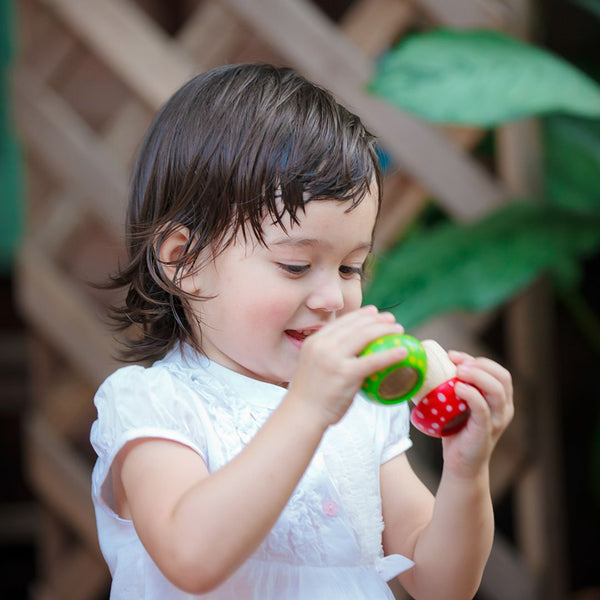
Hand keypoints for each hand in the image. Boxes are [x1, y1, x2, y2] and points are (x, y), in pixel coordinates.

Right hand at [286, 306, 406, 426]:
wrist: (302, 415)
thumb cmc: (310, 396)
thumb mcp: (314, 366)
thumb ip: (329, 356)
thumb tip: (353, 352)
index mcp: (315, 341)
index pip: (341, 322)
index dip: (360, 315)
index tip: (374, 312)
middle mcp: (323, 345)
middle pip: (355, 326)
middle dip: (376, 319)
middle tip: (391, 319)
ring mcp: (333, 359)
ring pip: (364, 337)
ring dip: (385, 331)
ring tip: (399, 331)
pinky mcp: (345, 374)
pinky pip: (372, 360)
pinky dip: (390, 354)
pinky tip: (402, 352)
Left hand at [440, 351, 513, 477]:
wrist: (460, 466)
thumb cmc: (456, 431)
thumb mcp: (458, 404)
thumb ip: (454, 386)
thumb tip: (430, 364)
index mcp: (500, 400)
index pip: (498, 371)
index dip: (478, 360)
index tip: (454, 356)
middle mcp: (504, 409)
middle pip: (502, 376)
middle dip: (479, 364)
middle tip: (456, 362)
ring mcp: (497, 420)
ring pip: (497, 390)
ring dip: (477, 375)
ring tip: (457, 372)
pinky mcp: (485, 431)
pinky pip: (482, 408)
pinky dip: (470, 394)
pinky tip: (456, 388)